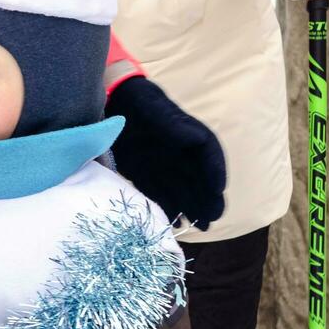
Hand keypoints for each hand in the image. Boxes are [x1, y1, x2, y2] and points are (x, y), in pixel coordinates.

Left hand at [107, 76, 225, 230]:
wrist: (109, 101)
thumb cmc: (135, 101)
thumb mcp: (152, 106)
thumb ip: (172, 123)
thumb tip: (195, 138)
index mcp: (187, 133)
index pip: (208, 154)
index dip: (215, 171)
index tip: (218, 189)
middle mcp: (179, 152)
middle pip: (198, 177)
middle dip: (207, 198)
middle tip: (212, 219)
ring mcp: (162, 164)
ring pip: (182, 189)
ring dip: (192, 207)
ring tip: (200, 227)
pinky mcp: (143, 173)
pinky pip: (159, 193)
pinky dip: (168, 208)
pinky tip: (174, 223)